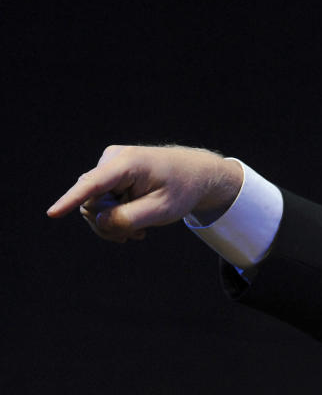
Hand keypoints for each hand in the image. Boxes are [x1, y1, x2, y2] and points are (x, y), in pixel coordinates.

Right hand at [47, 145, 243, 241]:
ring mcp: (109, 164)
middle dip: (108, 223)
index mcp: (129, 164)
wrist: (196, 174)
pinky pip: (100, 200)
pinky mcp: (110, 173)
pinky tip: (134, 225)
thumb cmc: (183, 189)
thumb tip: (99, 221)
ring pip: (93, 204)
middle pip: (91, 201)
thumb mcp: (162, 210)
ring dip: (112, 222)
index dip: (71, 200)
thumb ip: (129, 218)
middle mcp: (113, 159)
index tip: (52, 214)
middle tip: (134, 235)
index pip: (93, 184)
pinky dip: (114, 215)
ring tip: (137, 231)